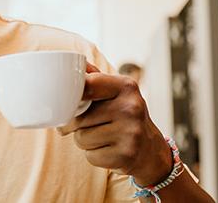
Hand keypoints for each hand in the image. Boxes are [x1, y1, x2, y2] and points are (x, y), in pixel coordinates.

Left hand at [58, 64, 172, 185]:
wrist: (150, 149)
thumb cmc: (124, 116)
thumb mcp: (116, 92)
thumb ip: (94, 78)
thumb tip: (72, 62)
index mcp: (126, 86)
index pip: (86, 85)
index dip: (70, 96)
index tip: (67, 101)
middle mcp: (131, 107)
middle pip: (78, 118)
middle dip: (76, 125)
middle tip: (89, 125)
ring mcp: (130, 133)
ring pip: (81, 138)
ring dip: (85, 141)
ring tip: (103, 137)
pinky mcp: (126, 155)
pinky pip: (90, 156)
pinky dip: (94, 155)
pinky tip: (108, 149)